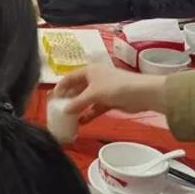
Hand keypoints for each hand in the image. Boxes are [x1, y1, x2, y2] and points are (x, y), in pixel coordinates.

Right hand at [51, 65, 165, 123]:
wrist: (142, 93)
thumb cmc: (116, 86)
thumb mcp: (93, 93)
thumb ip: (78, 102)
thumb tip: (65, 110)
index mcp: (88, 70)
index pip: (69, 78)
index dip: (60, 87)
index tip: (52, 98)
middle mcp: (94, 78)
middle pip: (77, 88)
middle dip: (68, 98)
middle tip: (57, 108)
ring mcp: (102, 90)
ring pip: (85, 99)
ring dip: (78, 108)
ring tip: (67, 117)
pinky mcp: (109, 100)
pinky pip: (94, 107)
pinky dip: (88, 114)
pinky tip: (81, 122)